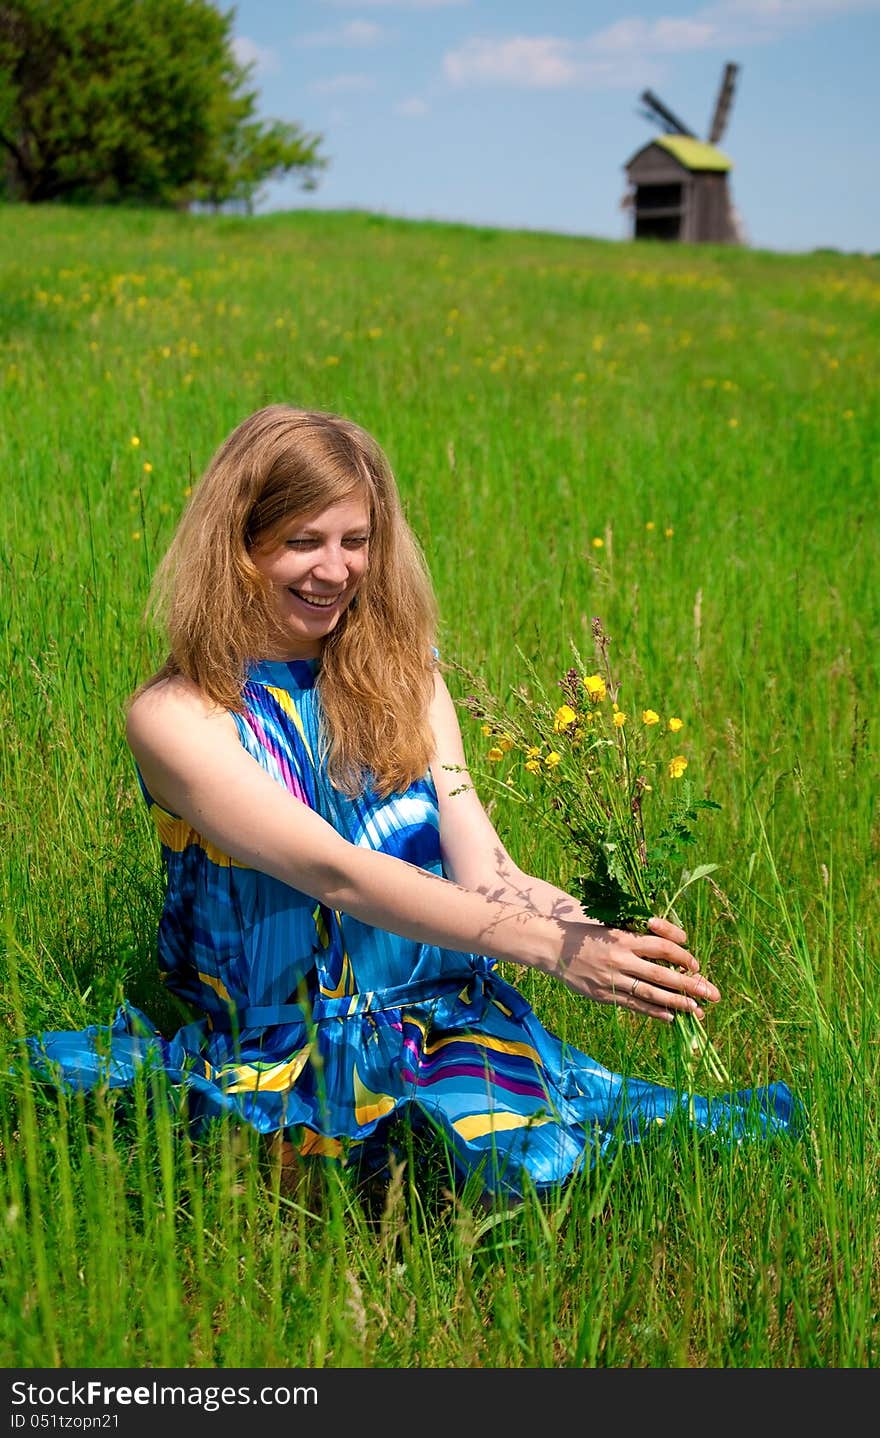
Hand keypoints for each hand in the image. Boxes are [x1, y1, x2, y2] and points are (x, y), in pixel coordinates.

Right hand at [550, 914, 719, 1022]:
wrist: (554, 947)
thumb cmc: (590, 935)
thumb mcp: (615, 928)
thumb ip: (640, 937)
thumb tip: (674, 947)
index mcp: (625, 938)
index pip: (662, 947)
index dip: (683, 956)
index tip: (697, 966)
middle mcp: (620, 959)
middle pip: (662, 974)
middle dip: (690, 985)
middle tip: (712, 994)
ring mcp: (611, 979)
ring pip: (650, 993)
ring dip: (676, 1003)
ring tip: (696, 1010)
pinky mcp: (603, 995)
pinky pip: (633, 1005)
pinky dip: (653, 1012)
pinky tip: (670, 1017)